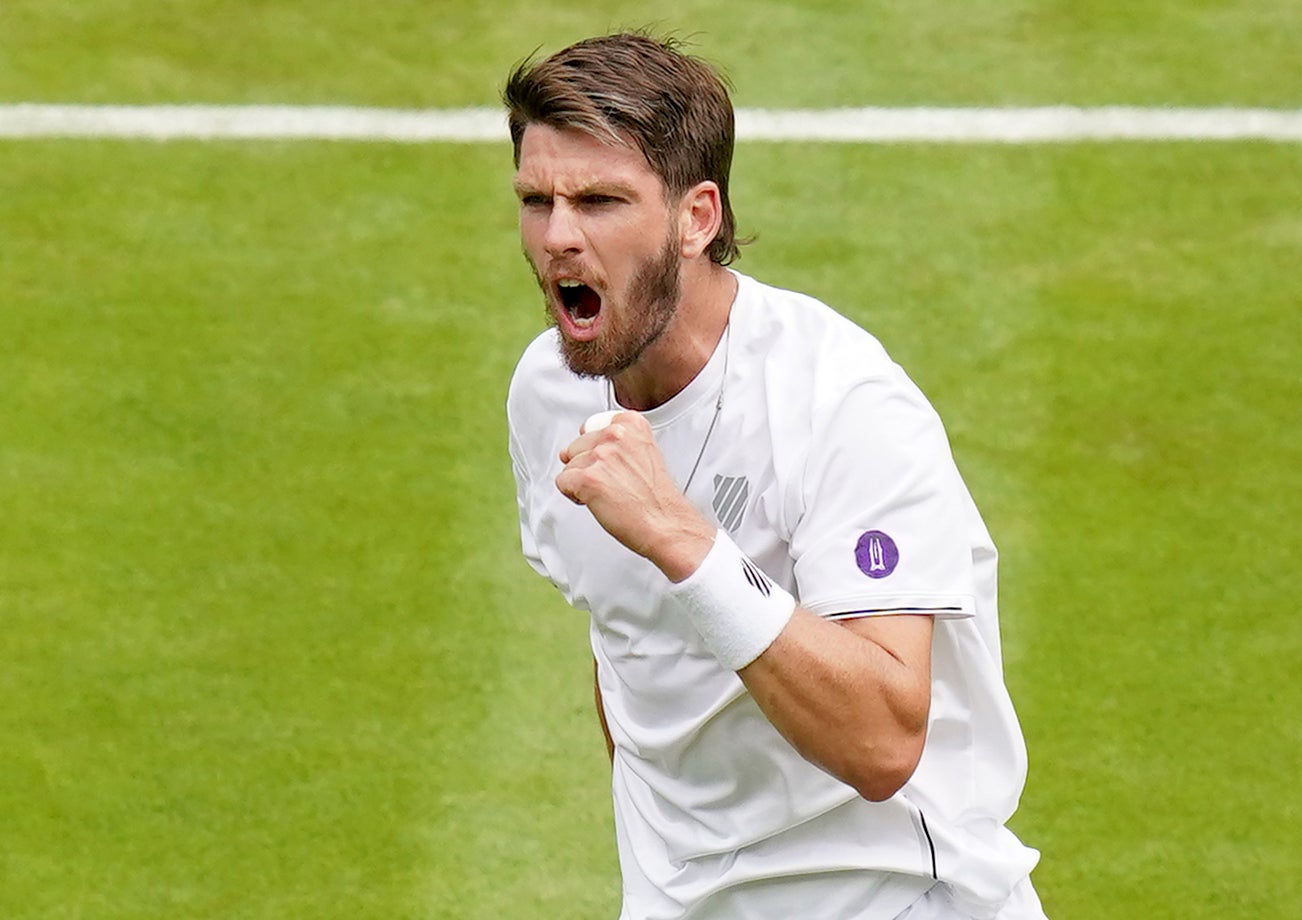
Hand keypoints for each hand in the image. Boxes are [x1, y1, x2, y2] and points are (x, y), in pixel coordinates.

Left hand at [556, 412, 715, 580]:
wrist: (665, 524)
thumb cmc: (656, 498)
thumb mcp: (643, 454)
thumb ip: (615, 444)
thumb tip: (571, 450)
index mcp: (631, 424)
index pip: (592, 427)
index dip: (597, 450)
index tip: (612, 465)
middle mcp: (615, 435)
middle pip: (577, 446)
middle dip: (588, 467)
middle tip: (613, 483)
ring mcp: (601, 455)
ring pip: (569, 466)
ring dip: (582, 483)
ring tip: (608, 493)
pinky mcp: (587, 478)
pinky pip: (562, 483)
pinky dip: (574, 496)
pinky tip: (597, 501)